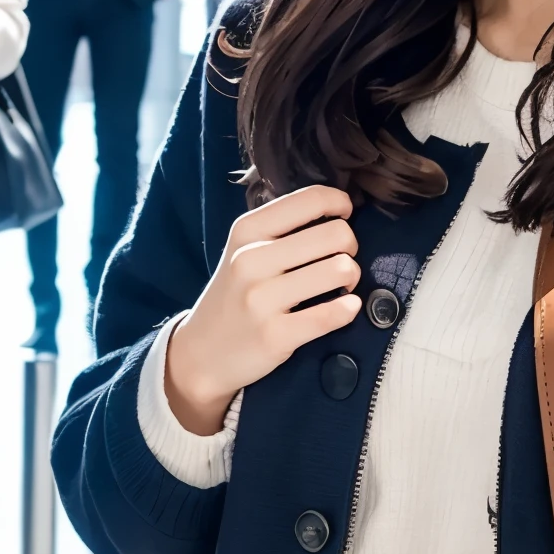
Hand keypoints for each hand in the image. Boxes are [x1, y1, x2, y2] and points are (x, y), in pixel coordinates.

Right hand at [165, 186, 361, 435]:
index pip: (310, 199)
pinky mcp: (276, 335)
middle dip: (351, 246)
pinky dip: (349, 309)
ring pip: (340, 270)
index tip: (344, 216)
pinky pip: (333, 314)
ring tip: (342, 286)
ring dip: (352, 277)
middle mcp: (251, 260)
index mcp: (246, 231)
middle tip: (342, 260)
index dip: (340, 203)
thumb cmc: (234, 296)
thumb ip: (281, 229)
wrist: (201, 354)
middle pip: (336, 234)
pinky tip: (346, 307)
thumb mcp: (242, 251)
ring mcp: (262, 299)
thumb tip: (338, 208)